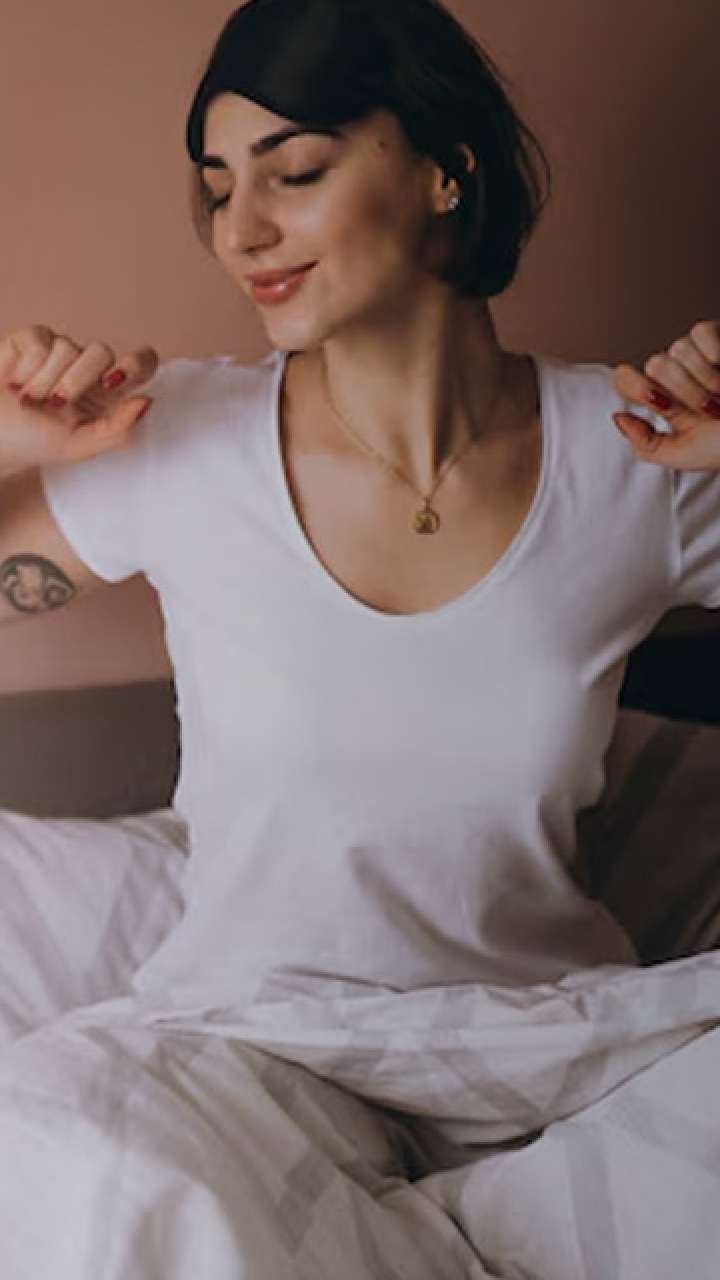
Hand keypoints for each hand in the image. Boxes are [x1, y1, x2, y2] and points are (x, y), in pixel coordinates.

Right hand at [0, 325, 158, 478]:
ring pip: (68, 347)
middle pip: (102, 351)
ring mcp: (60, 351)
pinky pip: (40, 341)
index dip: (137, 362)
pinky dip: (25, 369)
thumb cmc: (32, 442)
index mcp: (107, 395)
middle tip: (55, 404)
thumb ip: (117, 428)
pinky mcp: (32, 339)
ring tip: (29, 400)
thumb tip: (146, 401)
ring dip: (45, 381)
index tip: (113, 382)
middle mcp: (87, 369)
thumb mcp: (79, 445)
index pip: (141, 363)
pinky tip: (15, 383)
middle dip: (76, 380)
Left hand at [612, 320, 719, 469]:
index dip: (634, 385)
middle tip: (710, 409)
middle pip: (655, 364)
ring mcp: (697, 353)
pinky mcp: (718, 337)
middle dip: (685, 392)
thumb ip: (645, 445)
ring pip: (677, 350)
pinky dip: (715, 356)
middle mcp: (676, 374)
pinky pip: (700, 333)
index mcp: (662, 400)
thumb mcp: (684, 455)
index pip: (624, 378)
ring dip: (705, 379)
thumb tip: (618, 417)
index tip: (663, 405)